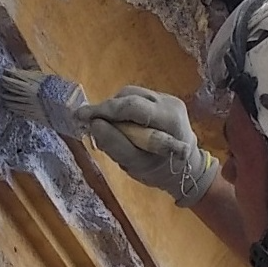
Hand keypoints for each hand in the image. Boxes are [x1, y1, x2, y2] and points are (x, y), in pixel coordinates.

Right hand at [75, 86, 218, 206]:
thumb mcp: (136, 165)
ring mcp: (167, 98)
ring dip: (115, 109)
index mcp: (168, 119)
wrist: (186, 168)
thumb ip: (115, 145)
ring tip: (107, 127)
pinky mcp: (162, 99)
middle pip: (129, 96)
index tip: (81, 116)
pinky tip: (120, 125)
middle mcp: (169, 103)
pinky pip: (135, 98)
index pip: (131, 106)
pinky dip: (123, 110)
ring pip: (130, 94)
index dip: (104, 110)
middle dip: (107, 108)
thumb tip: (94, 124)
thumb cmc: (160, 172)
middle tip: (89, 122)